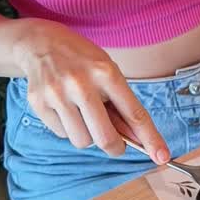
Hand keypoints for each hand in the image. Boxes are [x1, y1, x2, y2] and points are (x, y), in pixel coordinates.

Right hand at [12, 20, 169, 163]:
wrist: (40, 42)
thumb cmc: (82, 59)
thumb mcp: (108, 72)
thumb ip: (122, 104)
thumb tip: (138, 139)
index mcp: (106, 72)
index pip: (134, 113)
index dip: (150, 139)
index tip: (162, 156)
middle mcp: (81, 84)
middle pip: (105, 137)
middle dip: (115, 147)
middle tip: (116, 145)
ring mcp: (57, 94)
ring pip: (82, 141)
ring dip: (88, 136)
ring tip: (84, 115)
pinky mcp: (38, 103)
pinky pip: (61, 134)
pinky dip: (67, 128)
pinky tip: (65, 108)